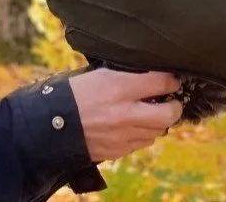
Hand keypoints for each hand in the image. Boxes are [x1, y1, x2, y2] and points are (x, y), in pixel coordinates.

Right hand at [68, 67, 182, 161]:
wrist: (51, 125)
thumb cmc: (74, 94)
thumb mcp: (99, 74)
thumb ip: (127, 76)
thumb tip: (150, 76)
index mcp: (119, 88)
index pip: (161, 82)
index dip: (171, 80)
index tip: (171, 80)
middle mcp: (125, 114)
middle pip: (168, 114)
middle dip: (174, 106)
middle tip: (171, 100)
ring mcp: (123, 135)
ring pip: (158, 131)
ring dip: (158, 122)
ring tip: (151, 113)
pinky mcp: (118, 151)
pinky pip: (141, 143)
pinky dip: (143, 134)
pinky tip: (134, 126)